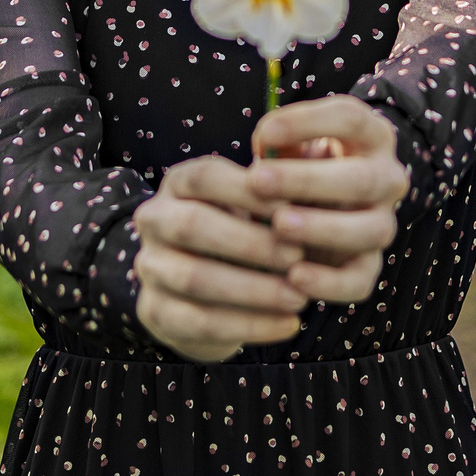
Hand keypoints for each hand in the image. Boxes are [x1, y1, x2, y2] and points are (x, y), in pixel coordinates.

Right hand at [131, 154, 310, 362]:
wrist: (209, 291)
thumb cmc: (249, 232)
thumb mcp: (263, 206)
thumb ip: (287, 183)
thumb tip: (325, 150)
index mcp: (179, 183)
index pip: (205, 177)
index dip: (248, 191)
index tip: (292, 207)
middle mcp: (154, 219)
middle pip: (193, 225)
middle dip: (250, 242)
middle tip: (299, 257)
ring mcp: (150, 267)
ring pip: (195, 278)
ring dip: (253, 290)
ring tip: (299, 297)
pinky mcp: (155, 312)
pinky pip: (198, 322)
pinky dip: (249, 325)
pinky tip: (288, 325)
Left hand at [246, 95, 407, 306]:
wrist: (308, 214)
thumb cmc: (294, 171)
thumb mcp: (287, 150)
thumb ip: (277, 144)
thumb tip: (265, 144)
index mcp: (369, 137)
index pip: (351, 118)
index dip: (308, 122)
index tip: (263, 133)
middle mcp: (387, 178)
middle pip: (362, 178)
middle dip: (308, 180)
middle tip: (258, 181)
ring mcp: (383, 223)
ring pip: (370, 230)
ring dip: (323, 228)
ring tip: (278, 226)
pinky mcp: (370, 266)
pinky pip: (360, 280)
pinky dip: (329, 283)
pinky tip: (293, 277)